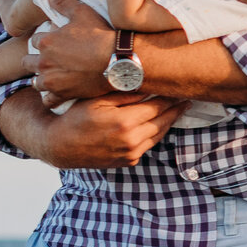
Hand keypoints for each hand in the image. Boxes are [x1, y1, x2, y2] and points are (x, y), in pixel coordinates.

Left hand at [31, 0, 117, 101]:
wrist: (118, 61)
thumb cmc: (101, 36)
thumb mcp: (83, 12)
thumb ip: (63, 2)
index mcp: (46, 42)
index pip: (35, 41)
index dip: (45, 40)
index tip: (55, 41)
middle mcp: (44, 63)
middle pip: (28, 62)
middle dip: (36, 60)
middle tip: (51, 59)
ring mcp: (53, 81)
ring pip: (35, 82)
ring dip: (41, 78)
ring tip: (52, 76)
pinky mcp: (63, 94)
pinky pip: (48, 100)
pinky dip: (50, 97)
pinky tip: (56, 93)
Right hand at [37, 93, 183, 168]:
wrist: (60, 146)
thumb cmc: (76, 117)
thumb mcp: (98, 100)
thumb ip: (125, 94)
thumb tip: (148, 85)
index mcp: (124, 122)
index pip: (156, 106)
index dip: (169, 97)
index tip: (179, 90)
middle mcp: (131, 140)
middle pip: (162, 121)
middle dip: (175, 109)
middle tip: (186, 99)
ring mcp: (131, 153)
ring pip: (158, 134)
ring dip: (168, 121)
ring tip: (178, 110)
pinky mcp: (129, 161)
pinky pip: (148, 144)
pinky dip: (155, 133)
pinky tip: (159, 123)